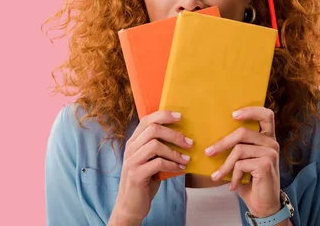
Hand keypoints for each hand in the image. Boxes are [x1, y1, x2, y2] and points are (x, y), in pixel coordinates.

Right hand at [109, 110, 192, 224]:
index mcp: (134, 141)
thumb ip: (159, 148)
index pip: (147, 120)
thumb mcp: (150, 160)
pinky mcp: (136, 175)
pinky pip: (157, 163)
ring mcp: (132, 161)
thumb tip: (184, 136)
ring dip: (175, 151)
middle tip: (189, 142)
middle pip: (153, 129)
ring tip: (187, 158)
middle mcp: (130, 148)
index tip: (180, 117)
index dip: (164, 115)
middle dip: (174, 134)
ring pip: (155, 145)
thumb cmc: (145, 180)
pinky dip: (172, 164)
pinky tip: (180, 168)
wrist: (131, 205)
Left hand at [205, 106, 281, 217]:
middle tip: (208, 152)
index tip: (233, 115)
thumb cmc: (250, 180)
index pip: (266, 114)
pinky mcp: (266, 164)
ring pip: (239, 150)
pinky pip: (240, 164)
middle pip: (243, 132)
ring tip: (217, 176)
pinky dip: (233, 175)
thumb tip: (211, 135)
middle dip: (222, 143)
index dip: (250, 110)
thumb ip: (237, 145)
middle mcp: (272, 143)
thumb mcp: (243, 160)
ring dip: (225, 165)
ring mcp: (271, 153)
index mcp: (267, 138)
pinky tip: (233, 185)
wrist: (263, 205)